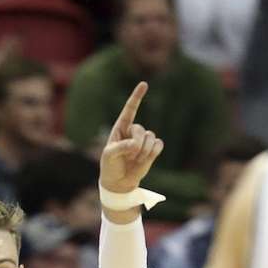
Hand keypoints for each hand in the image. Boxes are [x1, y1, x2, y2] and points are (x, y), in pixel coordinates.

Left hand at [100, 81, 163, 196]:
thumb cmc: (110, 167)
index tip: (144, 84)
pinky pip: (159, 145)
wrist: (119, 183)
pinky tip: (144, 160)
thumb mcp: (109, 156)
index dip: (137, 97)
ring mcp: (143, 140)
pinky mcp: (152, 150)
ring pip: (151, 137)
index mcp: (120, 128)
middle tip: (128, 156)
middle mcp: (133, 131)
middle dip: (136, 144)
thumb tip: (136, 144)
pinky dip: (152, 153)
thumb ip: (120, 147)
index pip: (130, 109)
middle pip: (140, 130)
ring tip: (134, 160)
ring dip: (143, 152)